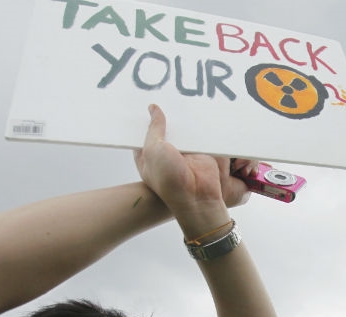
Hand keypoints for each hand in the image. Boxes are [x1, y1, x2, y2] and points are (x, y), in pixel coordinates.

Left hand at [134, 105, 253, 228]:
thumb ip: (154, 128)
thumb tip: (153, 108)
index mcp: (148, 153)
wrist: (197, 197)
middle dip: (167, 112)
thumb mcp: (152, 150)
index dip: (144, 116)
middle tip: (168, 89)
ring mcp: (185, 151)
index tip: (145, 95)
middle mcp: (166, 151)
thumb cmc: (168, 180)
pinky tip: (198, 109)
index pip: (144, 130)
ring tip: (185, 95)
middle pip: (166, 126)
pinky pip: (201, 133)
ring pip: (184, 128)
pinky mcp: (202, 150)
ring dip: (185, 117)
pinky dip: (200, 124)